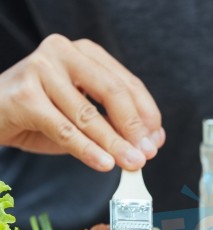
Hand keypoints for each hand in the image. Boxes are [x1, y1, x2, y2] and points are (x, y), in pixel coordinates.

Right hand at [0, 34, 164, 170]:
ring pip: (88, 114)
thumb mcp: (81, 115)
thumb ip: (112, 124)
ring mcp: (42, 69)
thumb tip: (150, 141)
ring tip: (131, 163)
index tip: (155, 140)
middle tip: (147, 154)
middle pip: (113, 92)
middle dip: (134, 127)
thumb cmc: (40, 113)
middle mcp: (65, 52)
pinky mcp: (26, 93)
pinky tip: (104, 163)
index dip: (146, 114)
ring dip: (114, 143)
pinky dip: (87, 149)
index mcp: (85, 53)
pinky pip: (64, 128)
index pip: (126, 83)